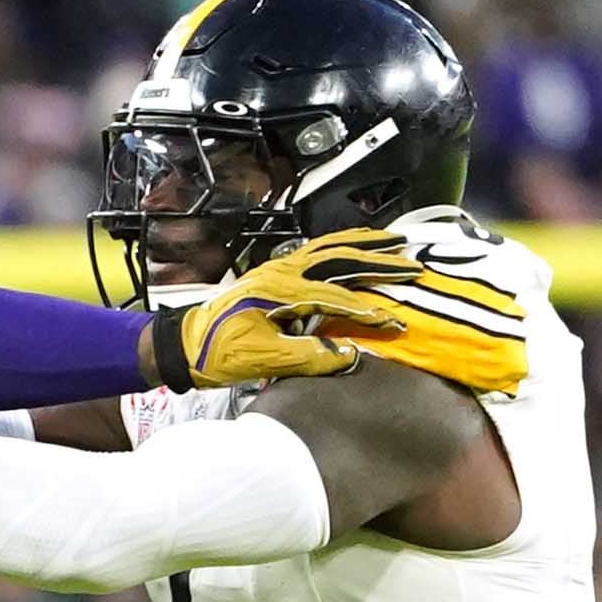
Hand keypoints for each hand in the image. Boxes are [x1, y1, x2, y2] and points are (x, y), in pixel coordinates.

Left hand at [156, 229, 419, 390]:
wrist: (189, 343)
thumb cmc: (222, 352)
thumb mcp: (264, 360)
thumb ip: (308, 358)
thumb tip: (349, 356)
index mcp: (283, 291)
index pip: (337, 297)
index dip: (369, 311)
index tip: (396, 322)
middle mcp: (285, 272)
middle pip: (341, 259)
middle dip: (379, 262)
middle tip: (413, 264)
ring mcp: (280, 268)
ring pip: (331, 247)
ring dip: (365, 244)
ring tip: (395, 240)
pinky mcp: (276, 271)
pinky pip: (317, 250)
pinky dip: (342, 244)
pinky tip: (355, 244)